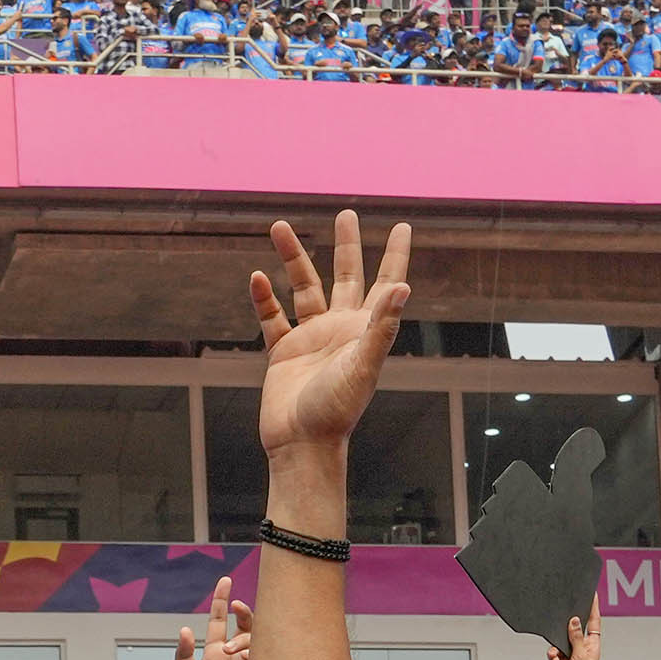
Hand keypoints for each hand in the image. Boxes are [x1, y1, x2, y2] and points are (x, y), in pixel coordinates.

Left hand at [172, 590, 253, 659]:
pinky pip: (268, 654)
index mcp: (215, 655)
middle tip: (237, 607)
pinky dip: (258, 649)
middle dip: (242, 611)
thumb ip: (182, 657)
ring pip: (257, 636)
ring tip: (234, 651)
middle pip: (244, 623)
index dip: (222, 600)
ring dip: (245, 635)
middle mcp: (234, 657)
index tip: (225, 582)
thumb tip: (184, 630)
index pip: (219, 621)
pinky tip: (247, 657)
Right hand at [251, 207, 412, 452]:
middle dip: (346, 246)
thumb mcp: (363, 366)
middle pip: (345, 276)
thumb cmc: (337, 412)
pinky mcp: (283, 353)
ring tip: (278, 227)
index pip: (385, 283)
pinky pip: (272, 318)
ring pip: (303, 288)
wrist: (302, 444)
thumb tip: (404, 287)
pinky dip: (263, 298)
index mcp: (364, 330)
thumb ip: (381, 326)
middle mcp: (339, 329)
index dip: (395, 255)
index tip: (403, 226)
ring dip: (292, 258)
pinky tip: (256, 277)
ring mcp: (310, 339)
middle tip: (346, 214)